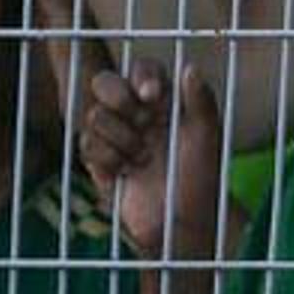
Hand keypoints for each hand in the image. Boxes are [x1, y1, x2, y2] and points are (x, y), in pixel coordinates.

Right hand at [79, 57, 222, 255]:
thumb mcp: (207, 139)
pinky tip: (125, 172)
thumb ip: (202, 101)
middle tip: (141, 121)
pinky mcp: (98, 162)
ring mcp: (114, 137)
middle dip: (118, 98)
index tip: (151, 95)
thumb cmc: (200, 182)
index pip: (142, 70)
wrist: (179, 226)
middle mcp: (136, 115)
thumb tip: (190, 67)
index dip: (141, 76)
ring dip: (119, 137)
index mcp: (163, 103)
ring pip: (93, 114)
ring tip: (141, 158)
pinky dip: (106, 158)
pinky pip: (86, 144)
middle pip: (105, 82)